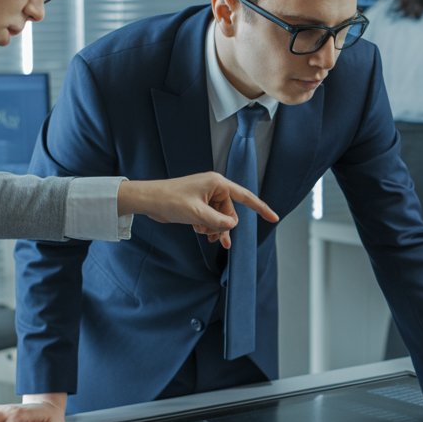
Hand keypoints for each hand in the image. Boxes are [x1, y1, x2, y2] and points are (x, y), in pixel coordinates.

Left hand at [118, 172, 278, 249]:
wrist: (148, 199)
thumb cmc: (170, 200)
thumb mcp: (197, 214)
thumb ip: (218, 221)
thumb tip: (232, 227)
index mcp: (218, 184)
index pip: (246, 197)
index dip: (261, 208)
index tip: (274, 218)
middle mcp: (215, 188)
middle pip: (230, 213)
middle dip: (223, 226)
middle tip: (213, 237)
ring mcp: (206, 196)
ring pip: (220, 218)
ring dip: (214, 228)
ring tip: (203, 235)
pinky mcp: (199, 203)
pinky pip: (211, 218)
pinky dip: (206, 226)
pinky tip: (197, 229)